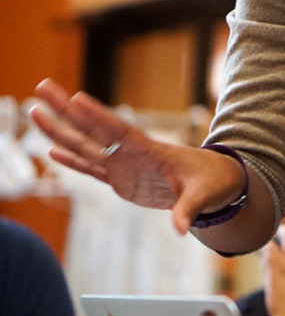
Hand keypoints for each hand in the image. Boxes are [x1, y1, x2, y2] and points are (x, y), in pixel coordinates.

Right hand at [28, 78, 244, 233]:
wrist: (217, 184)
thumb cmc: (214, 183)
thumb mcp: (204, 196)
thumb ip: (189, 210)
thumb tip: (181, 228)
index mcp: (152, 151)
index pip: (120, 132)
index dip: (98, 117)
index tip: (76, 99)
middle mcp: (133, 154)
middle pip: (93, 130)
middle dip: (67, 111)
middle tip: (42, 87)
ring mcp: (125, 166)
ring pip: (86, 146)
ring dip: (61, 131)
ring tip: (36, 112)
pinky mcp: (123, 181)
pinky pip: (93, 169)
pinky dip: (73, 162)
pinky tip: (52, 151)